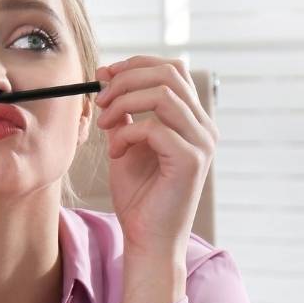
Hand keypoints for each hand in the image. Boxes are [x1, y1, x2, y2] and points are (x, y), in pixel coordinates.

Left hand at [94, 57, 216, 302]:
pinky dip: (127, 133)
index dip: (136, 64)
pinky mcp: (191, 161)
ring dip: (124, 102)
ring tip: (104, 124)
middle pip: (169, 73)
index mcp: (192, 119)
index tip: (104, 75)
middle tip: (100, 99)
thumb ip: (123, 112)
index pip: (172, 69)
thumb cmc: (139, 196)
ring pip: (163, 95)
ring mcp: (202, 142)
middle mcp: (203, 126)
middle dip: (126, 79)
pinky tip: (115, 151)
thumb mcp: (125, 143)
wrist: (147, 238)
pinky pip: (155, 128)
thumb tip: (107, 76)